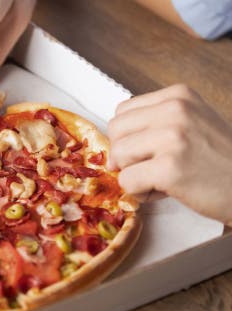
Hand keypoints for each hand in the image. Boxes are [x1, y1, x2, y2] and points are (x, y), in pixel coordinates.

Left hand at [108, 84, 231, 222]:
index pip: (122, 113)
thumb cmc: (223, 161)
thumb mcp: (193, 124)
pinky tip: (165, 192)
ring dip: (133, 175)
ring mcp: (172, 137)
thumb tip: (111, 150)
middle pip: (115, 132)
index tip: (151, 151)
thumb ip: (154, 126)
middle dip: (127, 156)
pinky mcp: (170, 167)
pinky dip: (140, 193)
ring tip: (162, 180)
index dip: (129, 138)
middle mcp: (174, 110)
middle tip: (154, 168)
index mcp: (178, 96)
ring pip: (117, 156)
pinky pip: (127, 181)